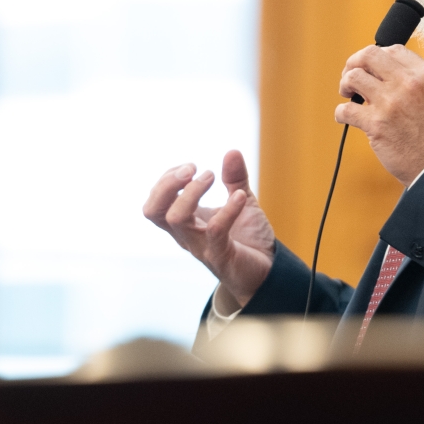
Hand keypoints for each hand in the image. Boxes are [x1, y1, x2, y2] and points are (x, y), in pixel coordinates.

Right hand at [142, 150, 274, 310]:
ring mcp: (201, 246)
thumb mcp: (242, 202)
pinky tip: (240, 198)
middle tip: (193, 169)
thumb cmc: (249, 240)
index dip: (167, 179)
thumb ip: (235, 179)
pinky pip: (215, 231)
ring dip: (192, 192)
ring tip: (213, 176)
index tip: (191, 166)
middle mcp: (187, 235)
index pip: (156, 201)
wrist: (269, 273)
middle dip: (167, 184)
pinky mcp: (220, 256)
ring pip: (176, 219)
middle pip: (154, 211)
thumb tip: (232, 151)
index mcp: (186, 222)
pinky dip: (227, 209)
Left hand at [334, 45, 423, 185]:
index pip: (393, 50)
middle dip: (354, 63)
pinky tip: (345, 117)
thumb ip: (417, 81)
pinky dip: (340, 113)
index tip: (370, 67)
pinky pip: (345, 110)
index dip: (376, 57)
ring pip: (353, 77)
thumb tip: (388, 74)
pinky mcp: (376, 124)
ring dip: (345, 85)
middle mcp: (408, 83)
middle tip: (351, 76)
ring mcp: (390, 102)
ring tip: (348, 95)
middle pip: (368, 56)